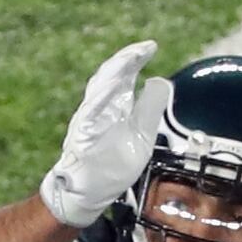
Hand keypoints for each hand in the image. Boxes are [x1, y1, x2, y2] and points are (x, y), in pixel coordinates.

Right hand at [41, 41, 166, 228]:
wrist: (88, 193)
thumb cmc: (112, 166)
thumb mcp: (142, 137)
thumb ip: (150, 110)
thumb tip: (159, 80)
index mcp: (115, 106)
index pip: (125, 75)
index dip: (136, 59)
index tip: (151, 47)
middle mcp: (100, 107)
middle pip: (111, 76)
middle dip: (127, 60)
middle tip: (144, 48)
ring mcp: (89, 119)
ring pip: (99, 89)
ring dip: (115, 72)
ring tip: (131, 58)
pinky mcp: (83, 134)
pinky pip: (90, 112)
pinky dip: (101, 98)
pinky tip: (114, 86)